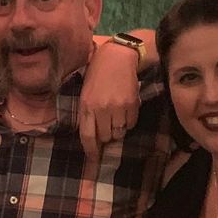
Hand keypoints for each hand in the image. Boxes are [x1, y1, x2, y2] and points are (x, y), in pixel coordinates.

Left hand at [78, 40, 139, 158]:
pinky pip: (131, 124)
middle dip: (106, 136)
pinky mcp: (132, 104)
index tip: (93, 159)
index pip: (87, 136)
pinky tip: (125, 109)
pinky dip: (129, 121)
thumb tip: (93, 137)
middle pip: (105, 137)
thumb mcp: (86, 93)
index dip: (90, 151)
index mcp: (86, 106)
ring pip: (119, 133)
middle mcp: (101, 109)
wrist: (117, 58)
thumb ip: (87, 114)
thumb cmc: (98, 75)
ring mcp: (117, 107)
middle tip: (107, 125)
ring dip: (118, 129)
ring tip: (116, 115)